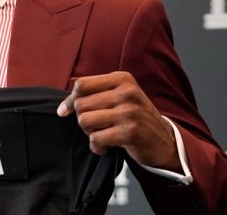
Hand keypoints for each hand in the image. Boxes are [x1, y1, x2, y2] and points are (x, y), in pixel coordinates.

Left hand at [57, 71, 180, 171]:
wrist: (164, 140)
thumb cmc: (135, 117)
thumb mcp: (120, 96)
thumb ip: (94, 95)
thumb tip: (62, 108)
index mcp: (122, 79)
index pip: (81, 84)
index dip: (70, 100)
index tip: (66, 111)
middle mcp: (126, 92)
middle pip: (81, 104)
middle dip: (82, 119)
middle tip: (95, 127)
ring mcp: (129, 112)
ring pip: (85, 121)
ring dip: (89, 133)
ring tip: (101, 135)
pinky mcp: (130, 133)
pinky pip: (96, 139)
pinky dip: (96, 147)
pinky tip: (106, 147)